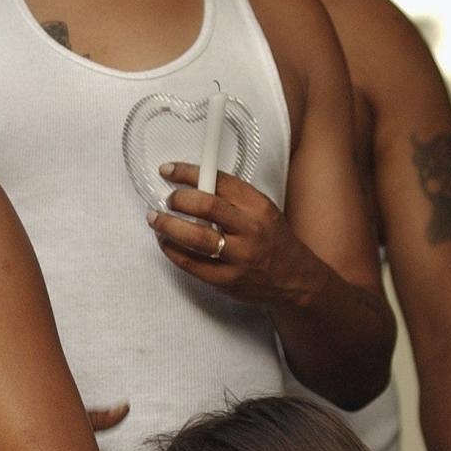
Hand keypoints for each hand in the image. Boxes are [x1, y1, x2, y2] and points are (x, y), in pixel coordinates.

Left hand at [148, 165, 306, 305]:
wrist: (295, 280)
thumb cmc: (272, 241)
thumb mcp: (261, 211)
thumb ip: (232, 198)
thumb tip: (193, 182)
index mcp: (258, 206)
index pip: (219, 181)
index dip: (188, 173)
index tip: (168, 170)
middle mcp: (250, 230)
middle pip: (206, 206)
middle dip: (179, 199)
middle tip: (168, 199)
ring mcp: (239, 257)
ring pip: (196, 237)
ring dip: (168, 226)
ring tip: (155, 219)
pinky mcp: (227, 280)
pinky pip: (192, 264)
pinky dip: (173, 251)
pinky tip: (165, 243)